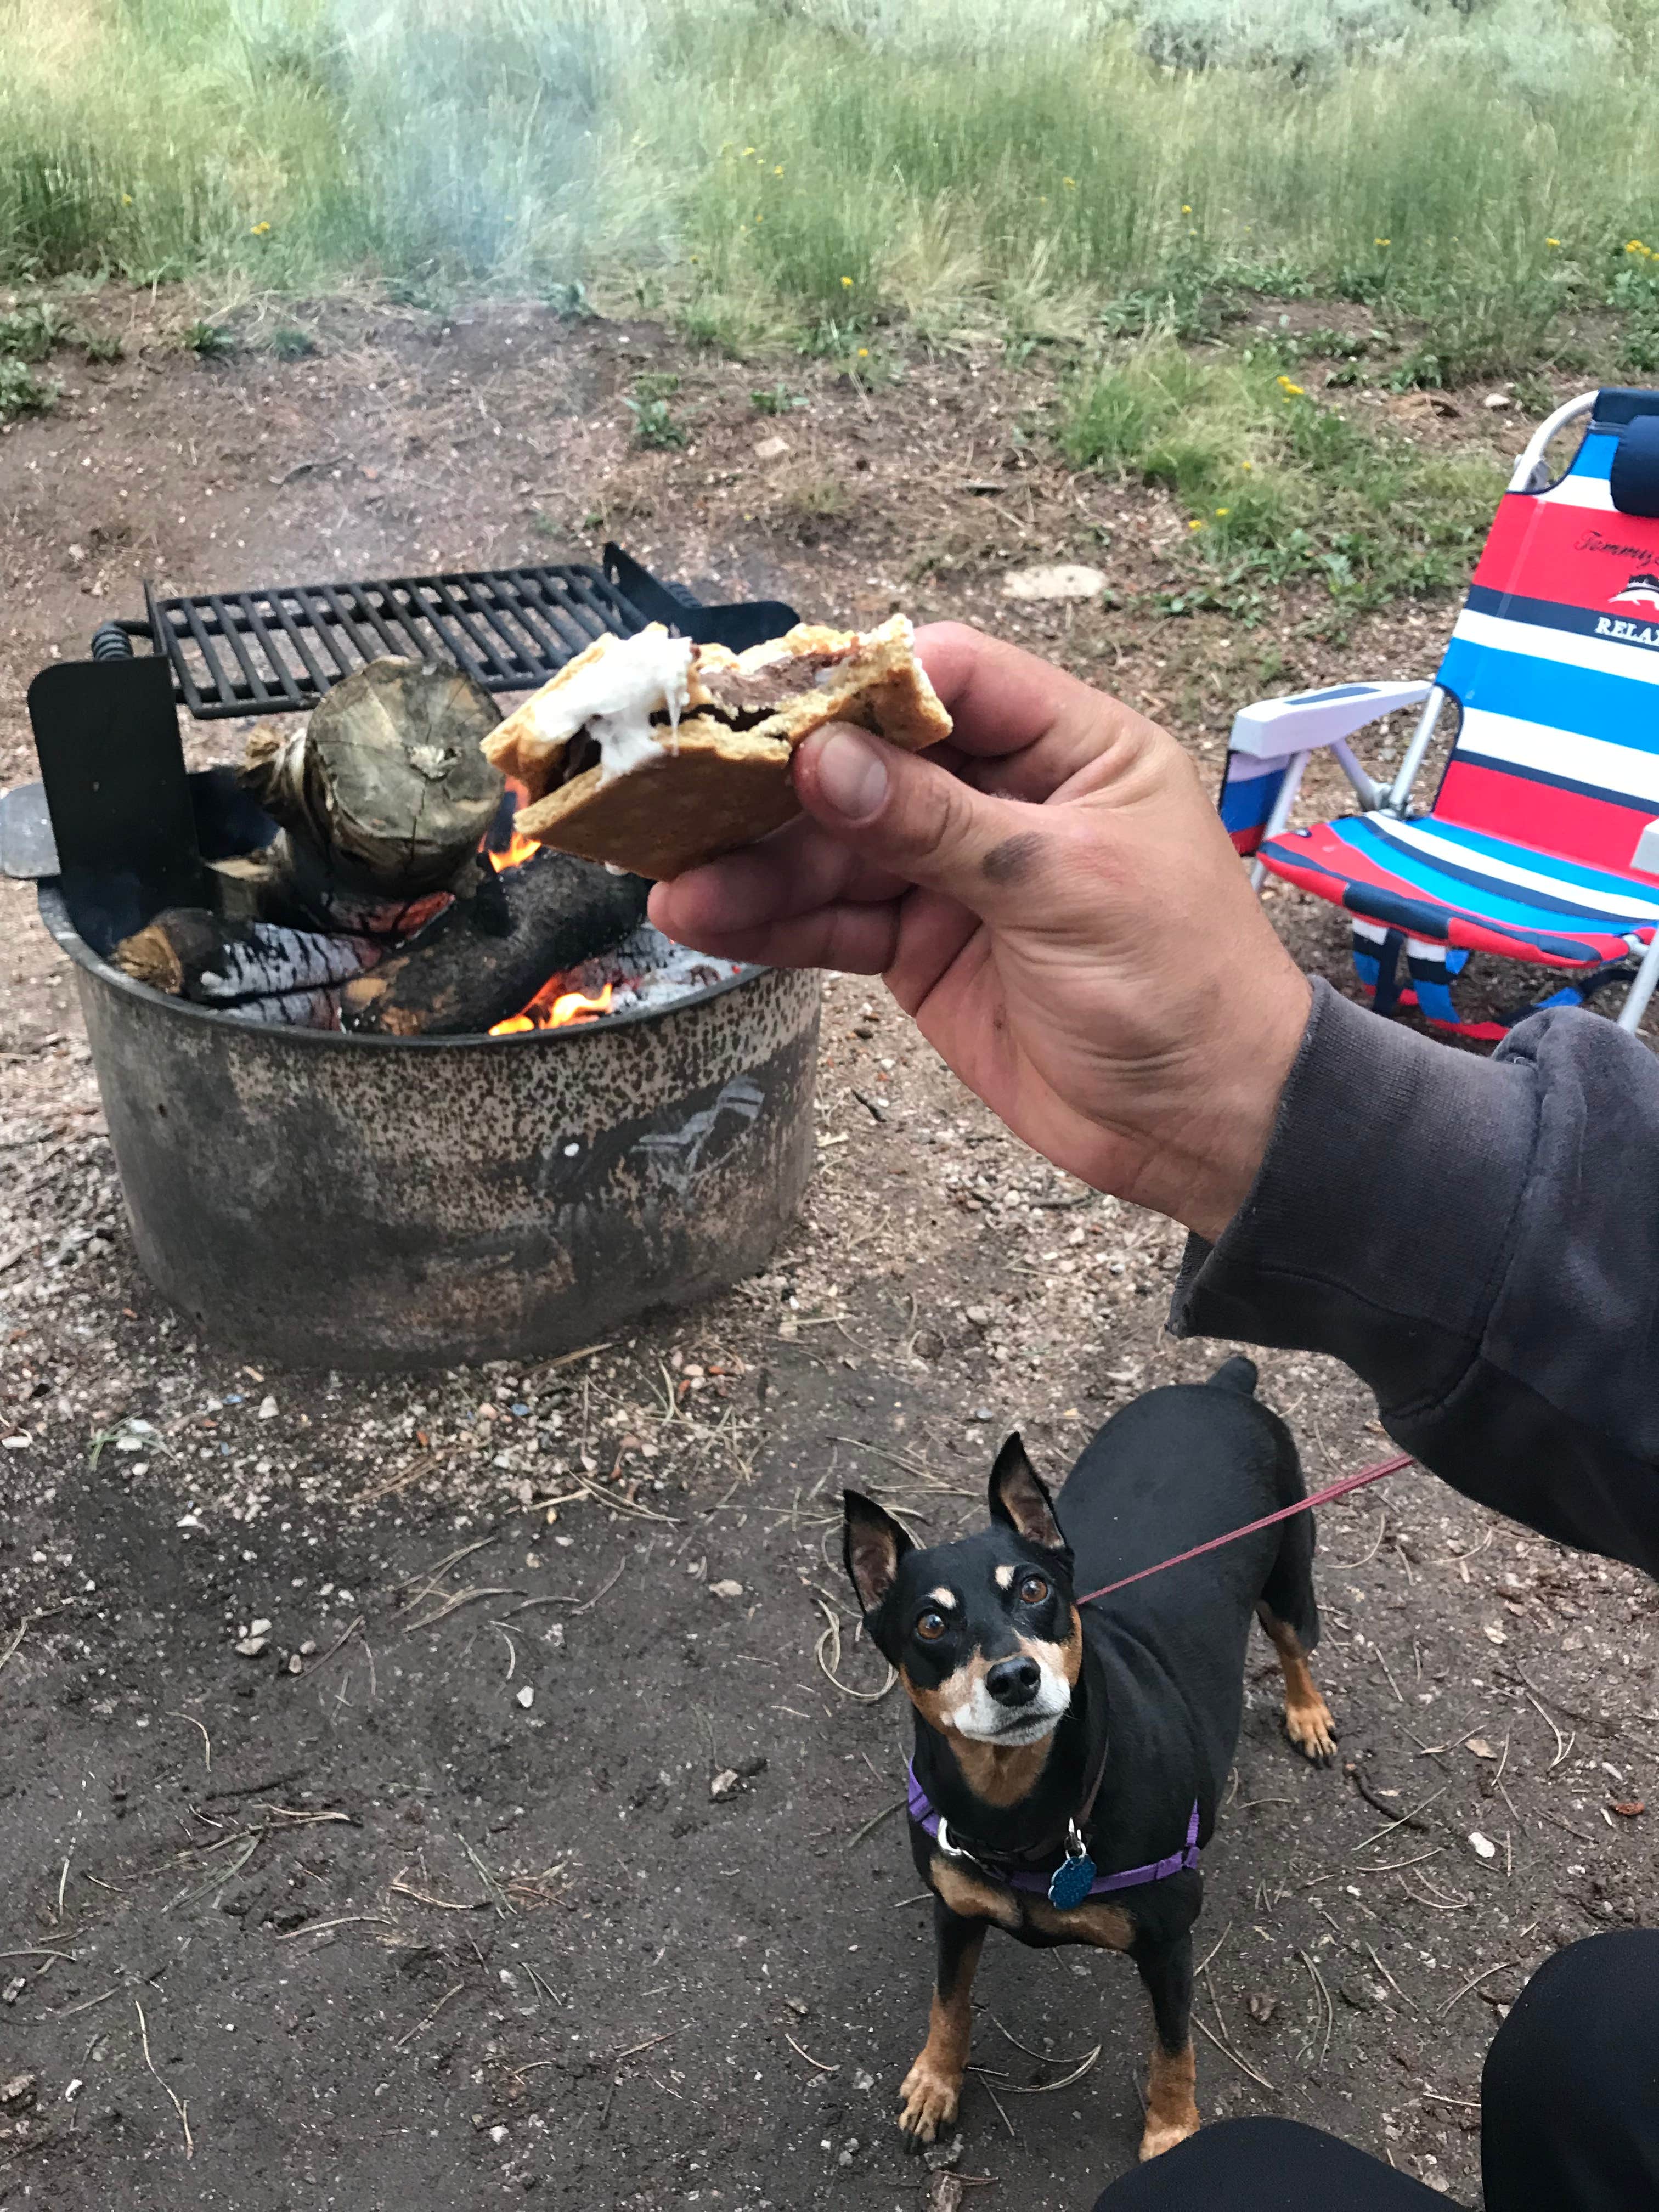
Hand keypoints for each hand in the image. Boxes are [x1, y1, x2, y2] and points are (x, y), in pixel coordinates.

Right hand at [648, 624, 1310, 1240]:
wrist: (1204, 1126)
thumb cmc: (1178, 984)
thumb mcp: (1063, 887)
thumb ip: (938, 825)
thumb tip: (821, 760)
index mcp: (1070, 747)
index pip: (951, 678)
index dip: (860, 685)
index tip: (769, 704)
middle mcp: (1004, 799)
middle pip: (871, 766)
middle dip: (779, 787)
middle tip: (682, 797)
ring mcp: (956, 877)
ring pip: (836, 852)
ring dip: (755, 870)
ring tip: (674, 890)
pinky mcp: (922, 951)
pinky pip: (835, 924)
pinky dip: (774, 927)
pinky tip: (708, 926)